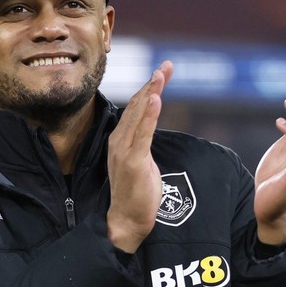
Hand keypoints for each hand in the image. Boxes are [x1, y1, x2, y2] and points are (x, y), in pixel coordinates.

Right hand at [106, 61, 173, 252]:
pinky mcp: (134, 162)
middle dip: (152, 84)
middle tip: (166, 66)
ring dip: (150, 92)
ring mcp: (124, 151)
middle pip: (137, 105)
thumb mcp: (142, 161)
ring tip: (160, 75)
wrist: (126, 220)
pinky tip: (155, 100)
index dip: (149, 87)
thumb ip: (142, 142)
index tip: (163, 71)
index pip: (136, 107)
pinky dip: (149, 116)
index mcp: (121, 139)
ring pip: (138, 115)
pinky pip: (143, 134)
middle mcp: (119, 141)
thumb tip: (150, 127)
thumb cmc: (136, 193)